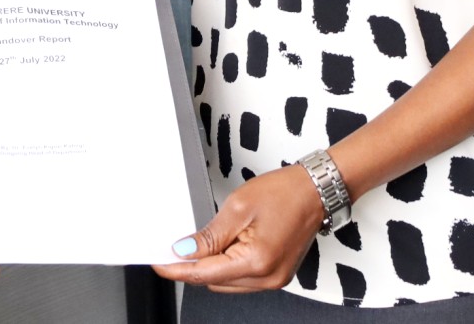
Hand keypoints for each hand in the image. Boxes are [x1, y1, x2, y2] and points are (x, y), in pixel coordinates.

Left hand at [153, 165, 326, 291]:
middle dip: (192, 266)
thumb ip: (208, 236)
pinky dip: (226, 265)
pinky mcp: (277, 275)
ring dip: (209, 267)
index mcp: (256, 261)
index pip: (203, 274)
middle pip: (213, 282)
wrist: (315, 191)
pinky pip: (241, 278)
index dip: (176, 269)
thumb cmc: (283, 193)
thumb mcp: (237, 208)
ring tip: (202, 242)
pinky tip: (221, 247)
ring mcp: (274, 280)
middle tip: (174, 247)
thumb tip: (184, 252)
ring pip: (226, 282)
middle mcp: (267, 278)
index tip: (158, 263)